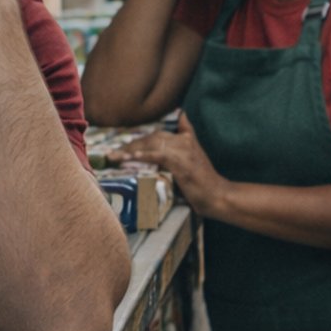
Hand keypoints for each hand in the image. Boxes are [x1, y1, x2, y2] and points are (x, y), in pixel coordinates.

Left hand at [111, 127, 227, 218]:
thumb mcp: (192, 164)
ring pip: (151, 144)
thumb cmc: (204, 185)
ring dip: (129, 150)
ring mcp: (183, 150)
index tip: (123, 147)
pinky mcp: (180, 162)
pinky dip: (140, 155)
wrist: (218, 195)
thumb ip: (177, 157)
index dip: (139, 140)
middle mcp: (184, 140)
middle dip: (131, 145)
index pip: (157, 134)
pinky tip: (127, 158)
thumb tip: (161, 154)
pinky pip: (156, 155)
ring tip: (113, 157)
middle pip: (151, 137)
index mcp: (187, 139)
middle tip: (113, 155)